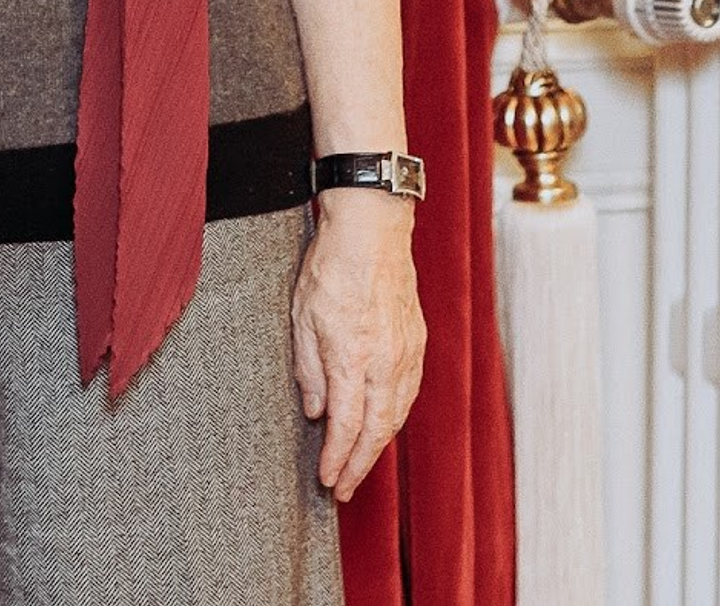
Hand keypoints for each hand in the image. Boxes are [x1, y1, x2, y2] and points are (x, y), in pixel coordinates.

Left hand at [291, 190, 425, 500]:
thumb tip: (316, 411)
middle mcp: (385, 363)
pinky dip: (395, 417)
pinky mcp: (417, 342)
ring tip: (360, 464)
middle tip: (344, 490)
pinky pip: (409, 392)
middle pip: (377, 432)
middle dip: (360, 466)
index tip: (327, 481)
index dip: (338, 459)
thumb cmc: (331, 265)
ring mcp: (406, 354)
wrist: (373, 229)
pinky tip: (383, 423)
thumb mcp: (302, 315)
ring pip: (397, 416)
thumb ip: (309, 368)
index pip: (347, 426)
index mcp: (352, 357)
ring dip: (379, 446)